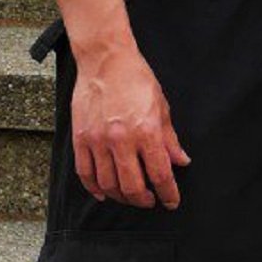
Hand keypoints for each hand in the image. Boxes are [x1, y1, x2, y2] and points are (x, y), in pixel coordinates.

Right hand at [70, 39, 189, 208]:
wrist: (105, 60)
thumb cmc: (136, 79)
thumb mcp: (162, 107)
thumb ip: (170, 139)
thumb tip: (181, 161)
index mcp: (146, 132)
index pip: (160, 174)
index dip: (168, 193)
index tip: (171, 201)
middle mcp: (121, 140)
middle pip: (132, 186)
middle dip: (144, 200)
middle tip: (150, 201)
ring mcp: (98, 141)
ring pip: (108, 184)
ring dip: (121, 197)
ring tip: (130, 196)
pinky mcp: (80, 139)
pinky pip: (85, 173)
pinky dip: (94, 188)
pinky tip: (103, 193)